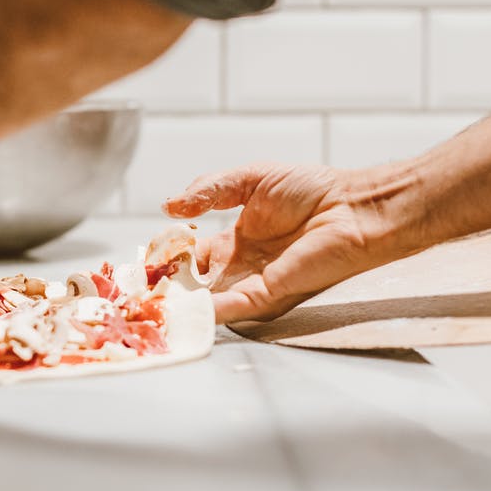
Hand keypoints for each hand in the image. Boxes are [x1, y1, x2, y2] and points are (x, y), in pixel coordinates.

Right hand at [163, 163, 415, 323]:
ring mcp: (253, 284)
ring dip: (181, 304)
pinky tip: (185, 308)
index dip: (168, 257)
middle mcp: (242, 267)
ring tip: (149, 303)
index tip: (145, 257)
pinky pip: (233, 308)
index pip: (191, 256)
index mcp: (236, 241)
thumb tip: (169, 207)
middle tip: (137, 287)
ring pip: (208, 301)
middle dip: (167, 288)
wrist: (353, 206)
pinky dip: (208, 310)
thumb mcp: (249, 179)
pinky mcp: (269, 295)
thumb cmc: (314, 189)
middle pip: (195, 284)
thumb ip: (208, 190)